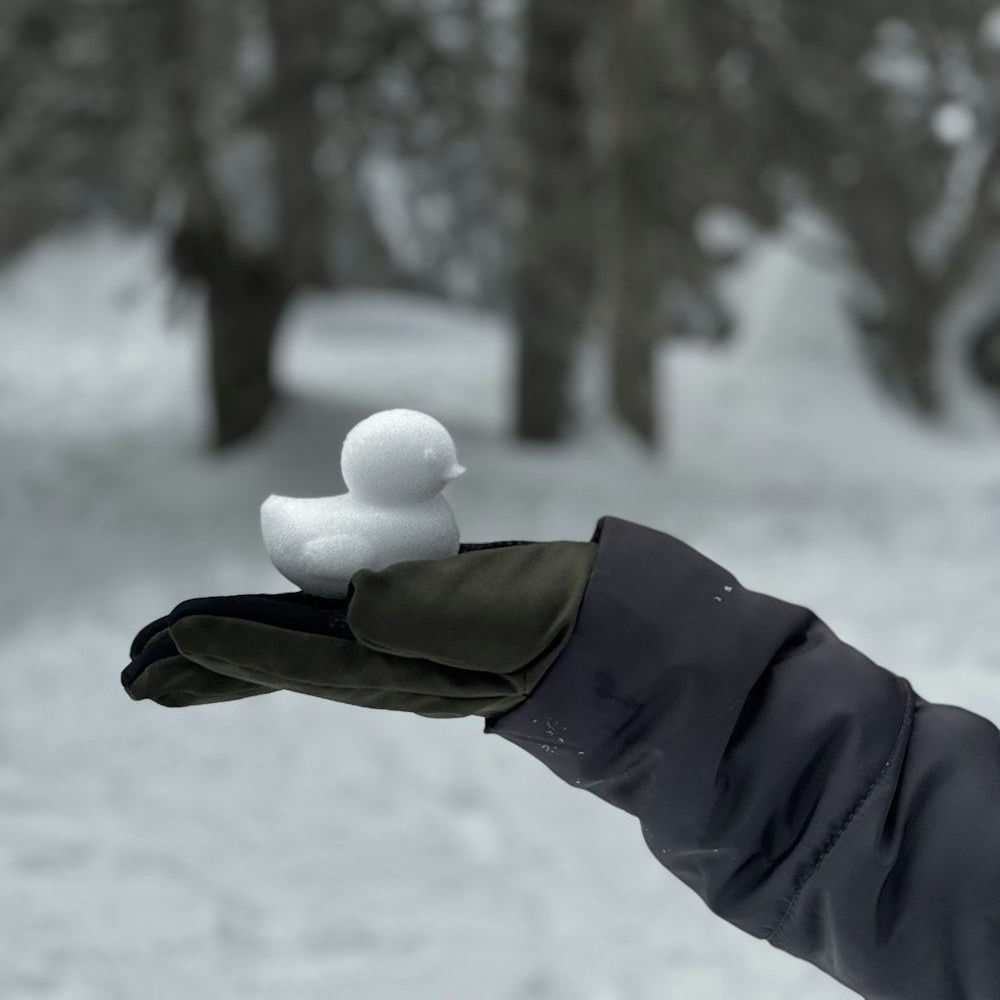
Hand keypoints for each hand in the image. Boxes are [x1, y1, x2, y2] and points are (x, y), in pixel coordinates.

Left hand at [122, 539, 597, 719]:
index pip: (292, 655)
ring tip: (168, 658)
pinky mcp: (402, 622)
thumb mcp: (491, 611)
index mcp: (394, 662)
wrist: (603, 633)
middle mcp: (378, 662)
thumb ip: (422, 610)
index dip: (229, 644)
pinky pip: (319, 633)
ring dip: (223, 655)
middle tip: (132, 673)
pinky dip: (271, 635)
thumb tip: (353, 605)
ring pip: (286, 652)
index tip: (171, 636)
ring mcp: (389, 647)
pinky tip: (259, 634)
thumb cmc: (553, 619)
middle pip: (271, 666)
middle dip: (200, 668)